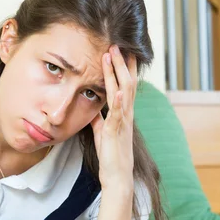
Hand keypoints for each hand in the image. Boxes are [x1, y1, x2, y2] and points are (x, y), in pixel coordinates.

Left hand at [90, 45, 136, 190]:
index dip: (121, 68)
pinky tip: (116, 91)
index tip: (117, 50)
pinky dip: (118, 103)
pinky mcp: (117, 133)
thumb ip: (99, 119)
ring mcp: (123, 122)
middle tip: (115, 44)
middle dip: (120, 63)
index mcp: (122, 113)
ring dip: (118, 73)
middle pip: (126, 82)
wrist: (117, 176)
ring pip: (124, 92)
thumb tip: (93, 109)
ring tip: (112, 56)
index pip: (123, 85)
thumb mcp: (102, 133)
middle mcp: (126, 114)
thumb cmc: (110, 155)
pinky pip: (118, 116)